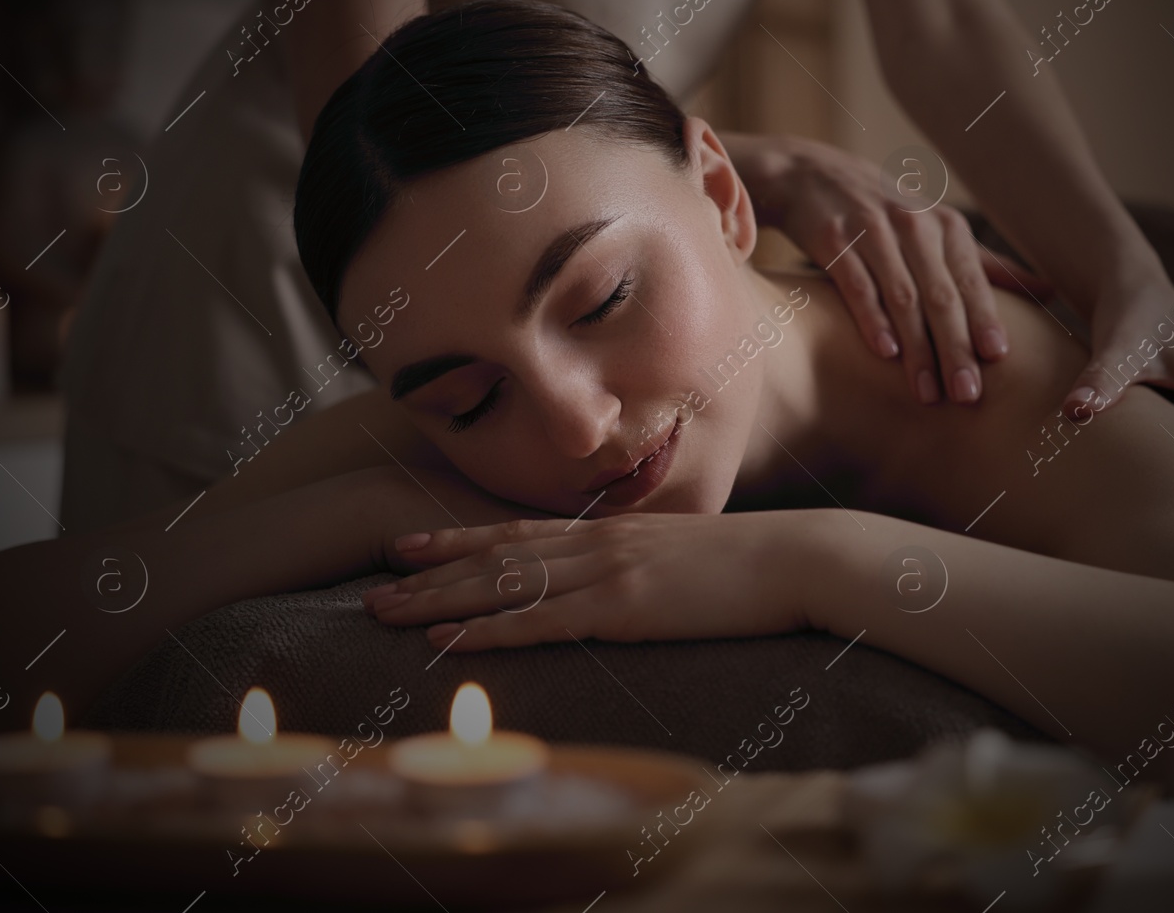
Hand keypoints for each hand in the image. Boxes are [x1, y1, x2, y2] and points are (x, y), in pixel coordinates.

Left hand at [360, 511, 826, 649]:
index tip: (409, 544)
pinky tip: (447, 644)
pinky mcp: (623, 608)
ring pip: (502, 585)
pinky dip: (487, 634)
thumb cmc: (756, 562)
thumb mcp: (689, 553)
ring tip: (385, 613)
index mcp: (612, 531)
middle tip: (374, 584)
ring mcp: (607, 573)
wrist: (799, 557)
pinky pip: (539, 623)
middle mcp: (597, 544)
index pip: (518, 532)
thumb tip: (626, 580)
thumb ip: (647, 562)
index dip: (456, 539)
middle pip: (494, 557)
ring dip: (438, 602)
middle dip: (429, 573)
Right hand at [727, 132, 1050, 404]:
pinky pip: (857, 285)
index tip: (999, 359)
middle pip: (941, 295)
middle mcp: (913, 224)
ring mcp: (871, 230)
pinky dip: (872, 319)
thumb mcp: (937, 229)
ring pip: (902, 297)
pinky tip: (886, 353)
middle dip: (956, 347)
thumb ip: (987, 265)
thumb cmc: (883, 213)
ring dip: (918, 349)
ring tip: (928, 393)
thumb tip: (1049, 291)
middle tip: (968, 395)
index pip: (971, 280)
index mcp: (945, 226)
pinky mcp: (833, 239)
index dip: (985, 319)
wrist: (809, 175)